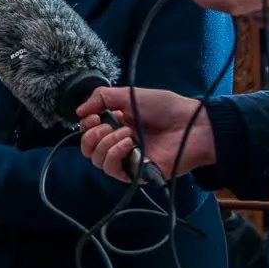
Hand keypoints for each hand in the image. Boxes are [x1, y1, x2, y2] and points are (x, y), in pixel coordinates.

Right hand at [75, 87, 212, 180]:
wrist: (189, 125)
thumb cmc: (165, 108)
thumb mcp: (129, 94)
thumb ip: (102, 98)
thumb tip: (79, 111)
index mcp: (117, 124)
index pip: (88, 132)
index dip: (85, 125)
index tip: (93, 115)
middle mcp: (119, 143)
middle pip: (88, 149)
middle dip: (91, 135)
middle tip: (106, 125)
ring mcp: (127, 159)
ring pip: (97, 161)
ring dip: (106, 144)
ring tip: (126, 133)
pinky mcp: (135, 173)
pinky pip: (113, 170)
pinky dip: (115, 154)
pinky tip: (128, 143)